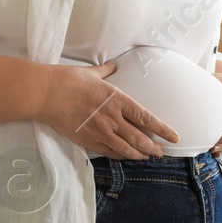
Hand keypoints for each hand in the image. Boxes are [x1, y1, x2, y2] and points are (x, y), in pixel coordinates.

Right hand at [40, 62, 178, 159]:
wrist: (47, 93)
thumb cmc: (68, 80)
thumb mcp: (91, 73)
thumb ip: (106, 71)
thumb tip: (113, 65)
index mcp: (117, 100)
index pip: (146, 118)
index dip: (162, 129)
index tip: (174, 137)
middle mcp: (112, 118)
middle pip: (139, 138)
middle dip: (153, 147)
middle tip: (160, 152)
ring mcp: (100, 131)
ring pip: (126, 149)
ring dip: (139, 154)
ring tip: (146, 157)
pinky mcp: (87, 140)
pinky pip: (109, 152)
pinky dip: (120, 155)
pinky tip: (125, 156)